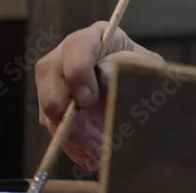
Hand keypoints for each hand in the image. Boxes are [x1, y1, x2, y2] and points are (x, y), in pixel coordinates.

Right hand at [35, 21, 162, 170]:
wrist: (137, 90)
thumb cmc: (142, 71)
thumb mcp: (146, 65)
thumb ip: (131, 65)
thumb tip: (105, 75)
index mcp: (94, 37)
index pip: (77, 47)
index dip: (78, 73)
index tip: (88, 98)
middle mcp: (68, 55)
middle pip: (49, 75)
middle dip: (65, 108)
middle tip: (87, 133)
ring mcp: (56, 81)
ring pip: (49, 106)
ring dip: (71, 134)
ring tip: (96, 155)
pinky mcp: (54, 106)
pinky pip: (54, 127)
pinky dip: (72, 145)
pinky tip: (90, 158)